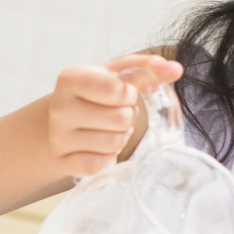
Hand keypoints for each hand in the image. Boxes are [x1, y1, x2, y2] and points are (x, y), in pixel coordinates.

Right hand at [46, 54, 182, 179]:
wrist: (60, 119)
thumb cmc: (94, 93)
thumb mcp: (116, 74)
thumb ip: (147, 68)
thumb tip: (176, 69)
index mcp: (71, 78)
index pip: (117, 90)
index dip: (129, 94)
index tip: (121, 93)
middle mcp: (59, 107)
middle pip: (121, 119)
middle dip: (127, 116)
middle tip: (115, 113)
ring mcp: (58, 136)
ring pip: (114, 143)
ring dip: (120, 136)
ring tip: (106, 128)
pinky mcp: (62, 161)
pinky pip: (101, 164)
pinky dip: (108, 157)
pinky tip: (98, 145)